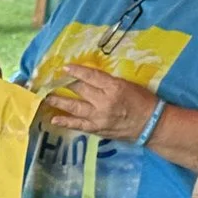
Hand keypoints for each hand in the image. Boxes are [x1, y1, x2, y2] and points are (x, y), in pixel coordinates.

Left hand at [44, 64, 159, 142]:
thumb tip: (89, 78)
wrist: (151, 124)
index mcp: (114, 87)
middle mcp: (104, 102)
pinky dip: (66, 122)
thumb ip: (108, 82)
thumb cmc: (142, 101)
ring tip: (46, 98)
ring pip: (75, 107)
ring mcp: (99, 117)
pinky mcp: (97, 129)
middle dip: (64, 85)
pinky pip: (78, 125)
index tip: (64, 68)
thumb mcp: (127, 85)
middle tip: (49, 81)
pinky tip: (54, 120)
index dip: (76, 71)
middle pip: (80, 90)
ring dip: (59, 102)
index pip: (91, 76)